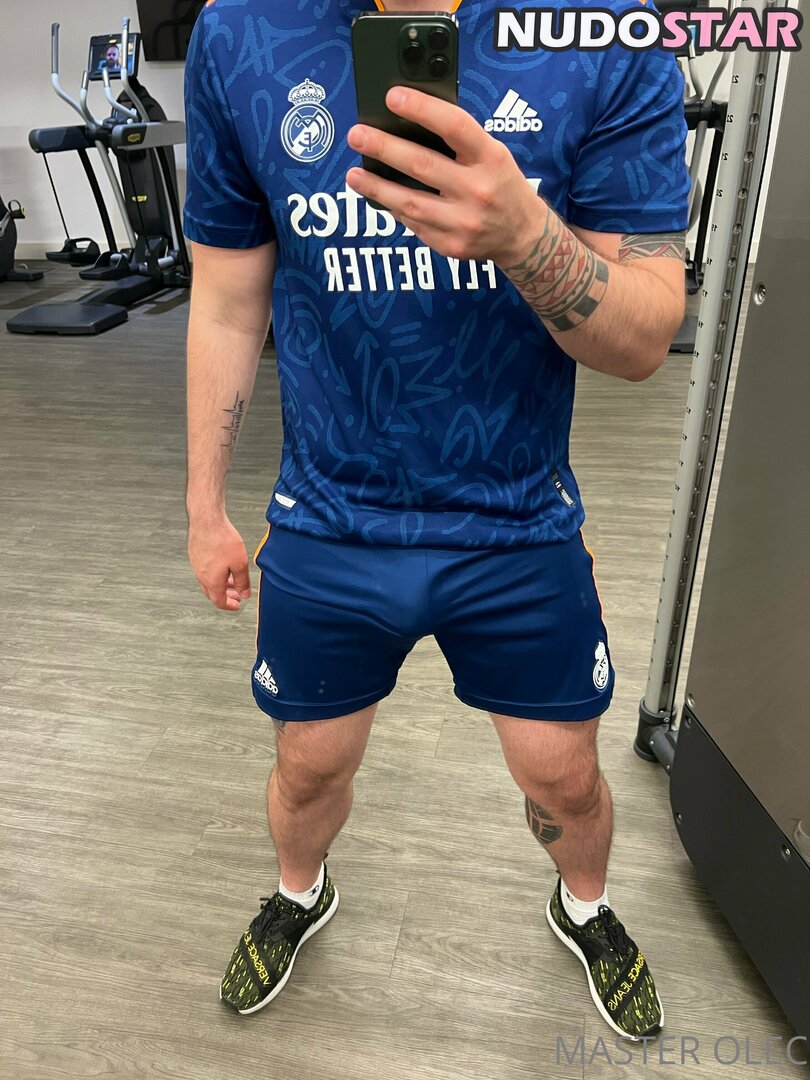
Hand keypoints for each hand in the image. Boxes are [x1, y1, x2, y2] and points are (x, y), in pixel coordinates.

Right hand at [188, 513, 251, 610]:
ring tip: (233, 581)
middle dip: (226, 596)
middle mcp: (201, 576)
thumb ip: (242, 582)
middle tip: (237, 595)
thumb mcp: (239, 564)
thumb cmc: (222, 540)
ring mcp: (197, 565)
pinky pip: (205, 571)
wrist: (207, 521)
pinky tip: (224, 567)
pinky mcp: (195, 555)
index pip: (219, 601)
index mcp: (212, 581)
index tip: (237, 605)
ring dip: (221, 585)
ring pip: (208, 582)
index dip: (229, 605)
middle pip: (212, 593)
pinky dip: (215, 575)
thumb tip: (244, 595)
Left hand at [346, 87, 544, 266]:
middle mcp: (478, 190)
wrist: (522, 235)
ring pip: (410, 202)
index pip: (454, 126)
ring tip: (354, 175)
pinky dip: (394, 209)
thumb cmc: (501, 184)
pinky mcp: (451, 245)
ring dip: (376, 187)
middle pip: (423, 165)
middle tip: (357, 135)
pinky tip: (378, 197)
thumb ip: (459, 141)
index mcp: (490, 158)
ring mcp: (464, 222)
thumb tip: (408, 123)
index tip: (392, 97)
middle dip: (384, 148)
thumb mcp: (492, 154)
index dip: (421, 109)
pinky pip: (414, 224)